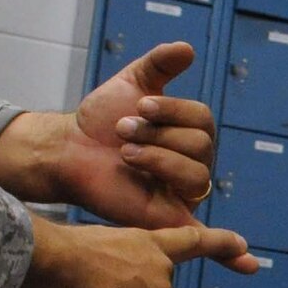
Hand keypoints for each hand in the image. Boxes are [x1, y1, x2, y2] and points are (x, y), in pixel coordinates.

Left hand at [0, 45, 230, 235]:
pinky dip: (209, 237)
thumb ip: (160, 64)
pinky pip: (195, 225)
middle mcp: (193, 163)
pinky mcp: (168, 218)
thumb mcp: (132, 83)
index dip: (173, 110)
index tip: (140, 106)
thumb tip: (188, 48)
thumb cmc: (101, 120)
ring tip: (125, 154)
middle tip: (122, 131)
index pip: (202, 119)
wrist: (69, 150)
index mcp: (190, 133)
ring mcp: (182, 193)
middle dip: (158, 134)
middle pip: (201, 145)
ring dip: (158, 159)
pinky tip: (219, 240)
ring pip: (195, 175)